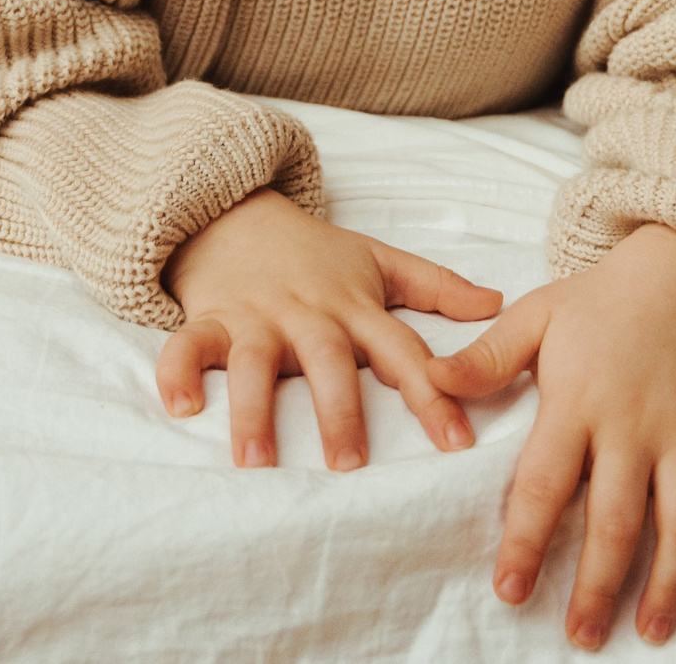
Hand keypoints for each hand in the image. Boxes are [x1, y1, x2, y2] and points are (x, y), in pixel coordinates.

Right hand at [158, 189, 502, 470]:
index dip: (434, 395)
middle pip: (328, 362)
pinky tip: (180, 406)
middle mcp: (308, 315)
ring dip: (253, 410)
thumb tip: (497, 303)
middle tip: (349, 463)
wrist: (238, 212)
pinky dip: (178, 372)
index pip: (403, 353)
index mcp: (354, 308)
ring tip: (256, 460)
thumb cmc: (314, 253)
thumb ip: (437, 285)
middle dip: (338, 411)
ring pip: (255, 363)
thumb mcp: (378, 261)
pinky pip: (189, 344)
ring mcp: (256, 317)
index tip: (458, 443)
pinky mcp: (210, 317)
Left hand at [430, 224, 675, 649]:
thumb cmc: (599, 301)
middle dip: (599, 585)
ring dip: (667, 582)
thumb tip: (429, 378)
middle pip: (616, 520)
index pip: (545, 484)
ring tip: (650, 631)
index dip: (527, 542)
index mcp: (578, 401)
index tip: (510, 590)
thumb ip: (486, 357)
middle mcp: (635, 424)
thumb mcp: (536, 316)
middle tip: (581, 636)